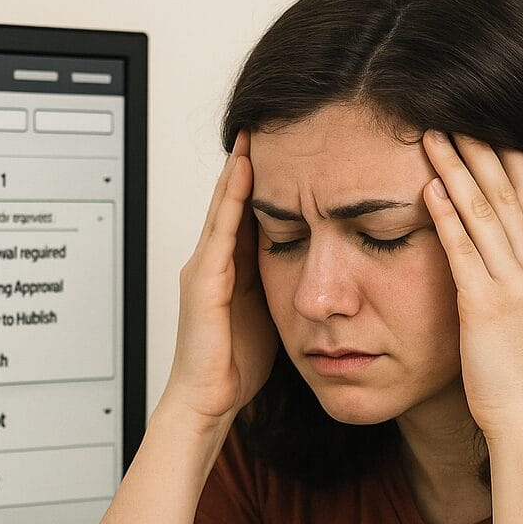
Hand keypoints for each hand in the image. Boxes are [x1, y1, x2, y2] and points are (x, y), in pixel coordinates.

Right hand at [161, 129, 278, 430]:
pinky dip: (232, 198)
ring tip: (255, 134)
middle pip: (233, 200)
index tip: (287, 149)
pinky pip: (220, 228)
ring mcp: (205, 267)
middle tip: (268, 124)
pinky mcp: (204, 280)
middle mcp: (213, 261)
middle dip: (249, 163)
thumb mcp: (270, 313)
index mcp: (231, 269)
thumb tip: (318, 268)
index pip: (249, 213)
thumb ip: (284, 285)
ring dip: (239, 168)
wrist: (208, 399)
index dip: (266, 181)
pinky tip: (244, 172)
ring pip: (224, 205)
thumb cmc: (236, 366)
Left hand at [421, 130, 522, 443]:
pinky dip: (448, 217)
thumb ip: (517, 281)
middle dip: (480, 148)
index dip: (505, 157)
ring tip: (431, 134)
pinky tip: (431, 188)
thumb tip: (508, 259)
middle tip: (453, 110)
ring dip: (458, 169)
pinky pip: (464, 252)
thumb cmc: (519, 376)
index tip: (484, 123)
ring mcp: (512, 284)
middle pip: (506, 192)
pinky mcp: (487, 306)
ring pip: (484, 212)